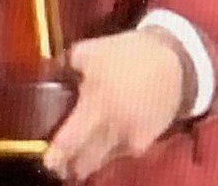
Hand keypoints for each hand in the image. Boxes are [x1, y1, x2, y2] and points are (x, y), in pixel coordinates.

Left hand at [43, 28, 188, 180]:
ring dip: (89, 160)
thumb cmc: (126, 54)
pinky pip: (119, 154)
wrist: (172, 63)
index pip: (69, 142)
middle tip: (60, 161)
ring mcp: (130, 140)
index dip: (56, 156)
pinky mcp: (144, 143)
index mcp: (96, 105)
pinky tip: (105, 137)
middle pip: (85, 164)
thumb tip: (45, 73)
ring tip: (80, 150)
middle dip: (70, 166)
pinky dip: (109, 151)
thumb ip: (63, 65)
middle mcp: (113, 130)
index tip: (46, 162)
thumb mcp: (88, 50)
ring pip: (102, 162)